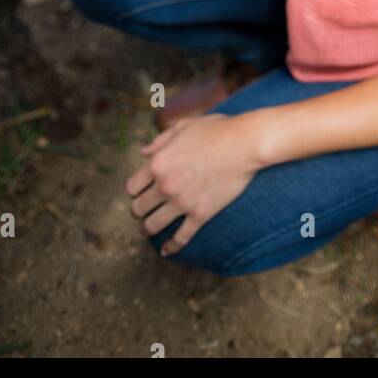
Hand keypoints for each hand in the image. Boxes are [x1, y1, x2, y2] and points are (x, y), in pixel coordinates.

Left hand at [125, 113, 260, 256]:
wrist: (245, 144)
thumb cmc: (216, 130)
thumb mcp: (183, 127)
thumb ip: (160, 141)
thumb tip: (143, 153)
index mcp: (158, 163)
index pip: (132, 187)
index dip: (135, 190)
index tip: (140, 192)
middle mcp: (165, 185)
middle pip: (138, 208)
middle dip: (140, 209)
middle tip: (146, 209)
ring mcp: (182, 202)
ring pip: (152, 226)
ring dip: (149, 228)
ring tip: (151, 227)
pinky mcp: (200, 214)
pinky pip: (180, 238)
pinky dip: (171, 247)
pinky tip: (167, 251)